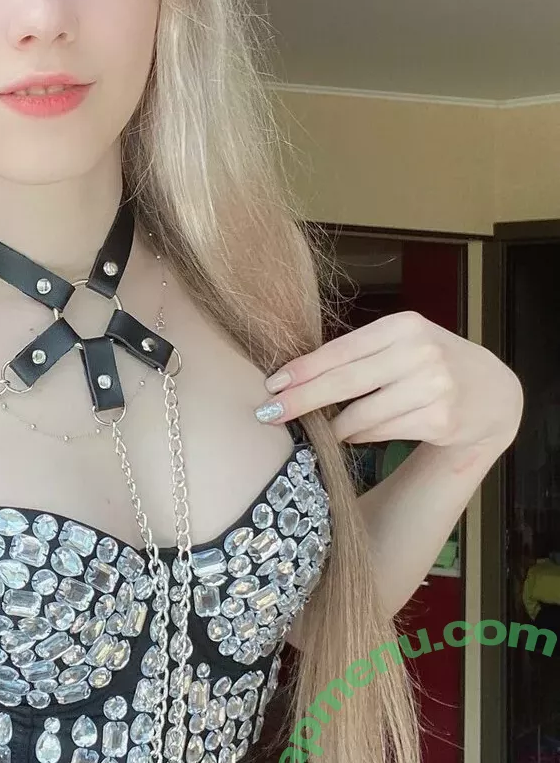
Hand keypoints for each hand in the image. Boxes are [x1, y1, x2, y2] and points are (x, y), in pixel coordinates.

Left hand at [254, 311, 523, 452]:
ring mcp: (433, 388)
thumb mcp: (402, 343)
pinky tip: (353, 434)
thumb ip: (360, 354)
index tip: (272, 385)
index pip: (340, 350)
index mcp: (403, 326)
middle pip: (344, 382)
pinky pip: (380, 432)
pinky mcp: (439, 421)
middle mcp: (420, 353)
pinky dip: (360, 436)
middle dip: (301, 400)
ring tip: (318, 428)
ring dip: (332, 426)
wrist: (492, 393)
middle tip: (268, 413)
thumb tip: (295, 378)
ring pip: (360, 414)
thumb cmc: (431, 363)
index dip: (302, 370)